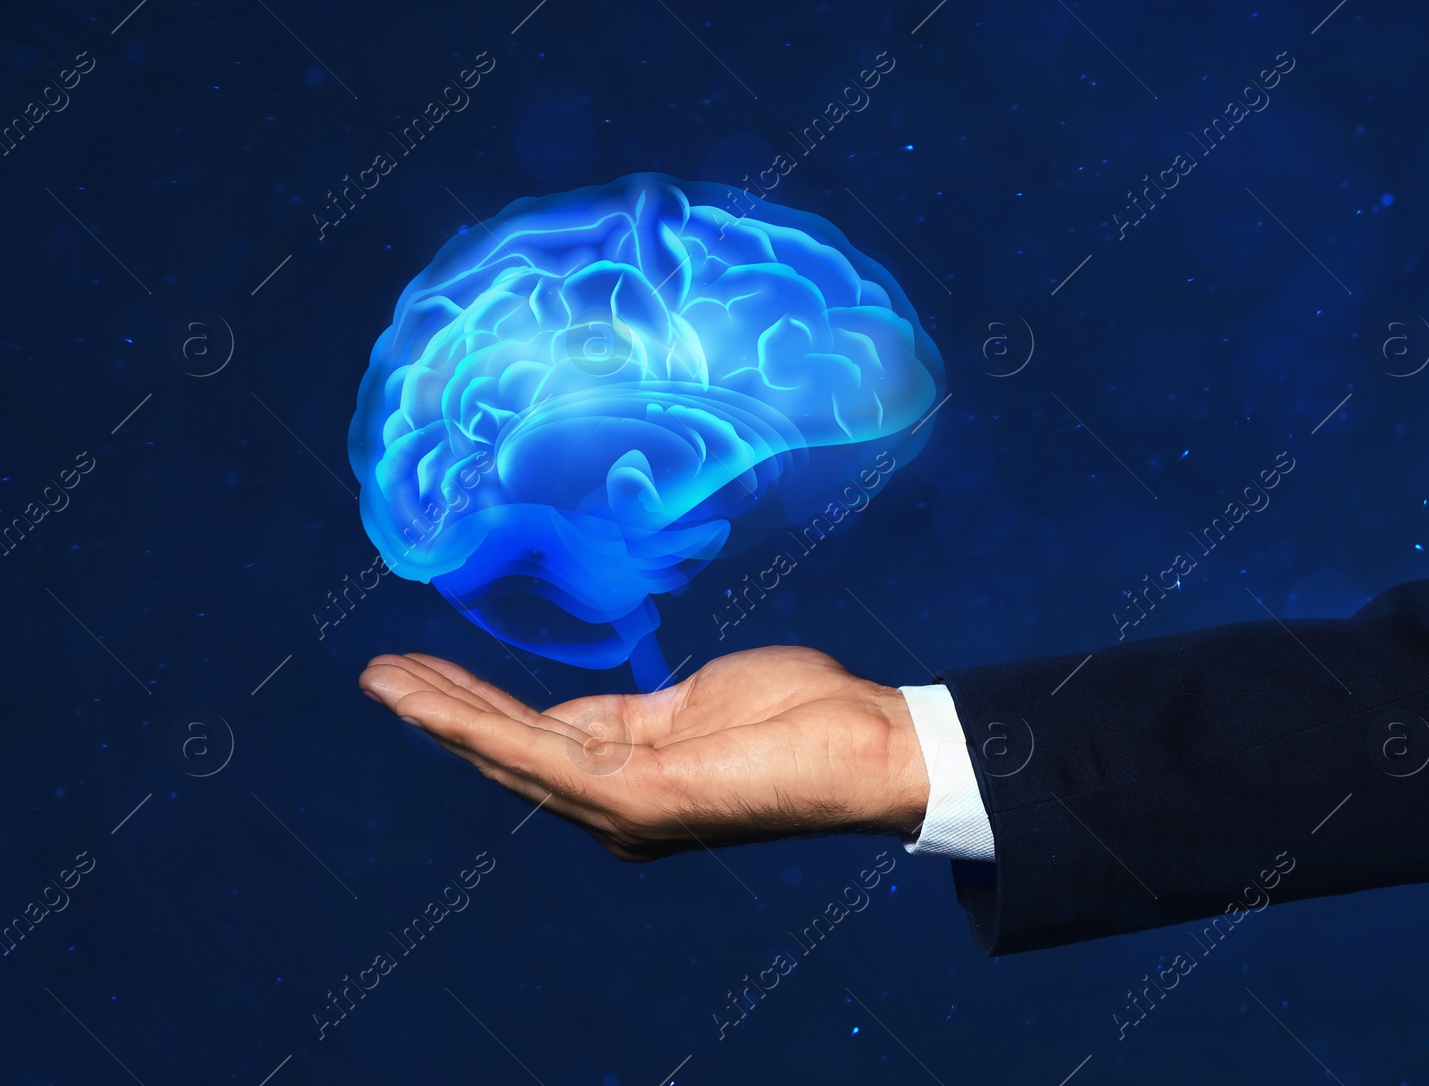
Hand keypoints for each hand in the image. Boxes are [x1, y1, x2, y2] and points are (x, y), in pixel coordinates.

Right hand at [358, 646, 929, 860]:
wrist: (867, 744)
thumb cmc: (805, 718)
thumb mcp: (703, 701)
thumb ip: (643, 712)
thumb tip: (598, 713)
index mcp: (635, 776)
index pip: (540, 738)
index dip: (479, 706)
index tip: (429, 672)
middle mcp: (619, 802)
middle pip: (511, 750)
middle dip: (442, 710)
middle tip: (379, 672)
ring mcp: (622, 805)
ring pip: (508, 753)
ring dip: (439, 713)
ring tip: (381, 679)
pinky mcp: (633, 797)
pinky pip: (534, 753)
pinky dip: (471, 723)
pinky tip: (427, 698)